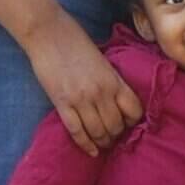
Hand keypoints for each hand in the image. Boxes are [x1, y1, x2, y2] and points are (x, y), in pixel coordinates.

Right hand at [24, 11, 143, 155]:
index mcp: (114, 79)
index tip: (131, 124)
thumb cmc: (76, 43)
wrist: (49, 34)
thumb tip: (117, 99)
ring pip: (99, 132)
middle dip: (117, 134)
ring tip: (104, 144)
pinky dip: (86, 145)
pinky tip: (92, 151)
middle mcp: (101, 92)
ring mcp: (81, 100)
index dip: (134, 120)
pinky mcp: (62, 105)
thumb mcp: (102, 60)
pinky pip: (77, 132)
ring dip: (104, 141)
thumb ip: (111, 80)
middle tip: (115, 137)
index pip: (134, 109)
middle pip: (116, 125)